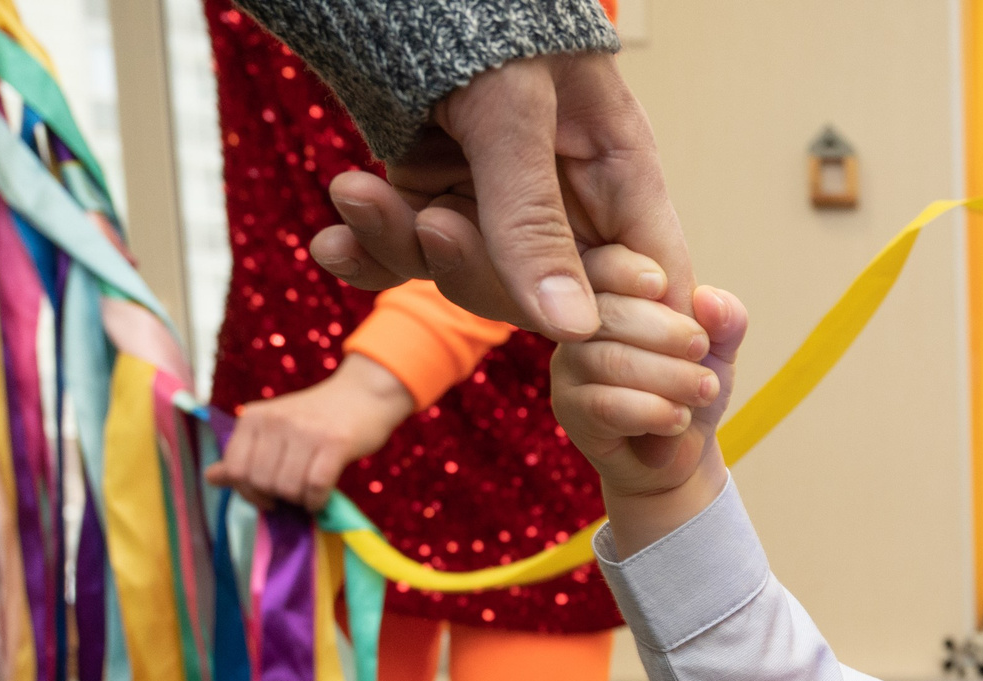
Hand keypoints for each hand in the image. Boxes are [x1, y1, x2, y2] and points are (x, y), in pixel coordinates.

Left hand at [203, 355, 413, 510]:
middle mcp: (275, 422)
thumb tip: (211, 478)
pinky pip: (316, 486)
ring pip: (288, 486)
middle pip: (261, 482)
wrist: (364, 394)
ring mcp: (305, 431)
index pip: (235, 468)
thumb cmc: (318, 416)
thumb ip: (244, 453)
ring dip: (298, 501)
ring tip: (307, 495)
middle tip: (290, 496)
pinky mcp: (334, 443)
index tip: (264, 496)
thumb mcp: (274, 428)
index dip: (247, 492)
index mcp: (254, 417)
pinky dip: (317, 501)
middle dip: (276, 497)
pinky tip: (320, 499)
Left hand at [308, 53, 691, 344]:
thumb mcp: (513, 112)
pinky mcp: (434, 194)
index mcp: (619, 176)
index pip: (650, 284)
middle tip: (436, 224)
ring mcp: (495, 202)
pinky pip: (408, 256)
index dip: (628, 327)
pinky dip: (368, 255)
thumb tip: (574, 329)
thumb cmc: (481, 12)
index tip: (583, 346)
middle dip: (480, 272)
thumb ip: (534, 220)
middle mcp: (563, 200)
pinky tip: (332, 244)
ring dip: (404, 246)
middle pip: (547, 298)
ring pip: (465, 277)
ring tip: (358, 193)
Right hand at [550, 245, 739, 550]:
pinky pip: (605, 405)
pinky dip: (653, 412)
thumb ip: (723, 320)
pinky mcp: (570, 411)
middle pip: (610, 313)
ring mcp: (569, 367)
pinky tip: (679, 419)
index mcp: (609, 292)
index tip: (668, 288)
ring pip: (610, 361)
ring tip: (703, 390)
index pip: (605, 264)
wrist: (680, 453)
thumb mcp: (718, 349)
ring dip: (670, 377)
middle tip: (703, 351)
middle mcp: (579, 323)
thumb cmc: (691, 386)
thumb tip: (709, 301)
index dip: (635, 272)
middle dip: (668, 333)